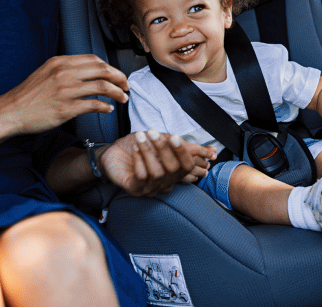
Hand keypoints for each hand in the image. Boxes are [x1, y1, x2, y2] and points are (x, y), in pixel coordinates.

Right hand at [0, 54, 129, 135]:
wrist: (11, 111)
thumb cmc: (28, 95)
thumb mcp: (46, 72)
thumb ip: (65, 69)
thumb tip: (88, 72)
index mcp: (60, 62)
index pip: (94, 59)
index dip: (110, 67)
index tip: (117, 75)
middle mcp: (64, 74)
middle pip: (102, 70)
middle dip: (119, 77)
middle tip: (126, 85)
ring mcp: (66, 91)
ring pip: (102, 87)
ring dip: (117, 93)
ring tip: (123, 98)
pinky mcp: (66, 109)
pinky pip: (93, 105)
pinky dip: (105, 107)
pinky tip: (108, 109)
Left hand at [99, 130, 217, 196]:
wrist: (111, 154)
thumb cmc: (136, 147)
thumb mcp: (160, 142)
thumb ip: (179, 145)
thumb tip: (210, 150)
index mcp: (172, 173)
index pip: (186, 166)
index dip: (183, 153)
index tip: (175, 137)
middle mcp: (164, 183)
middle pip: (173, 169)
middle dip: (163, 148)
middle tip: (153, 132)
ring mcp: (150, 188)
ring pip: (157, 172)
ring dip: (148, 151)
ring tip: (141, 136)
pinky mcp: (135, 190)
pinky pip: (142, 177)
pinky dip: (139, 159)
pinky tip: (135, 149)